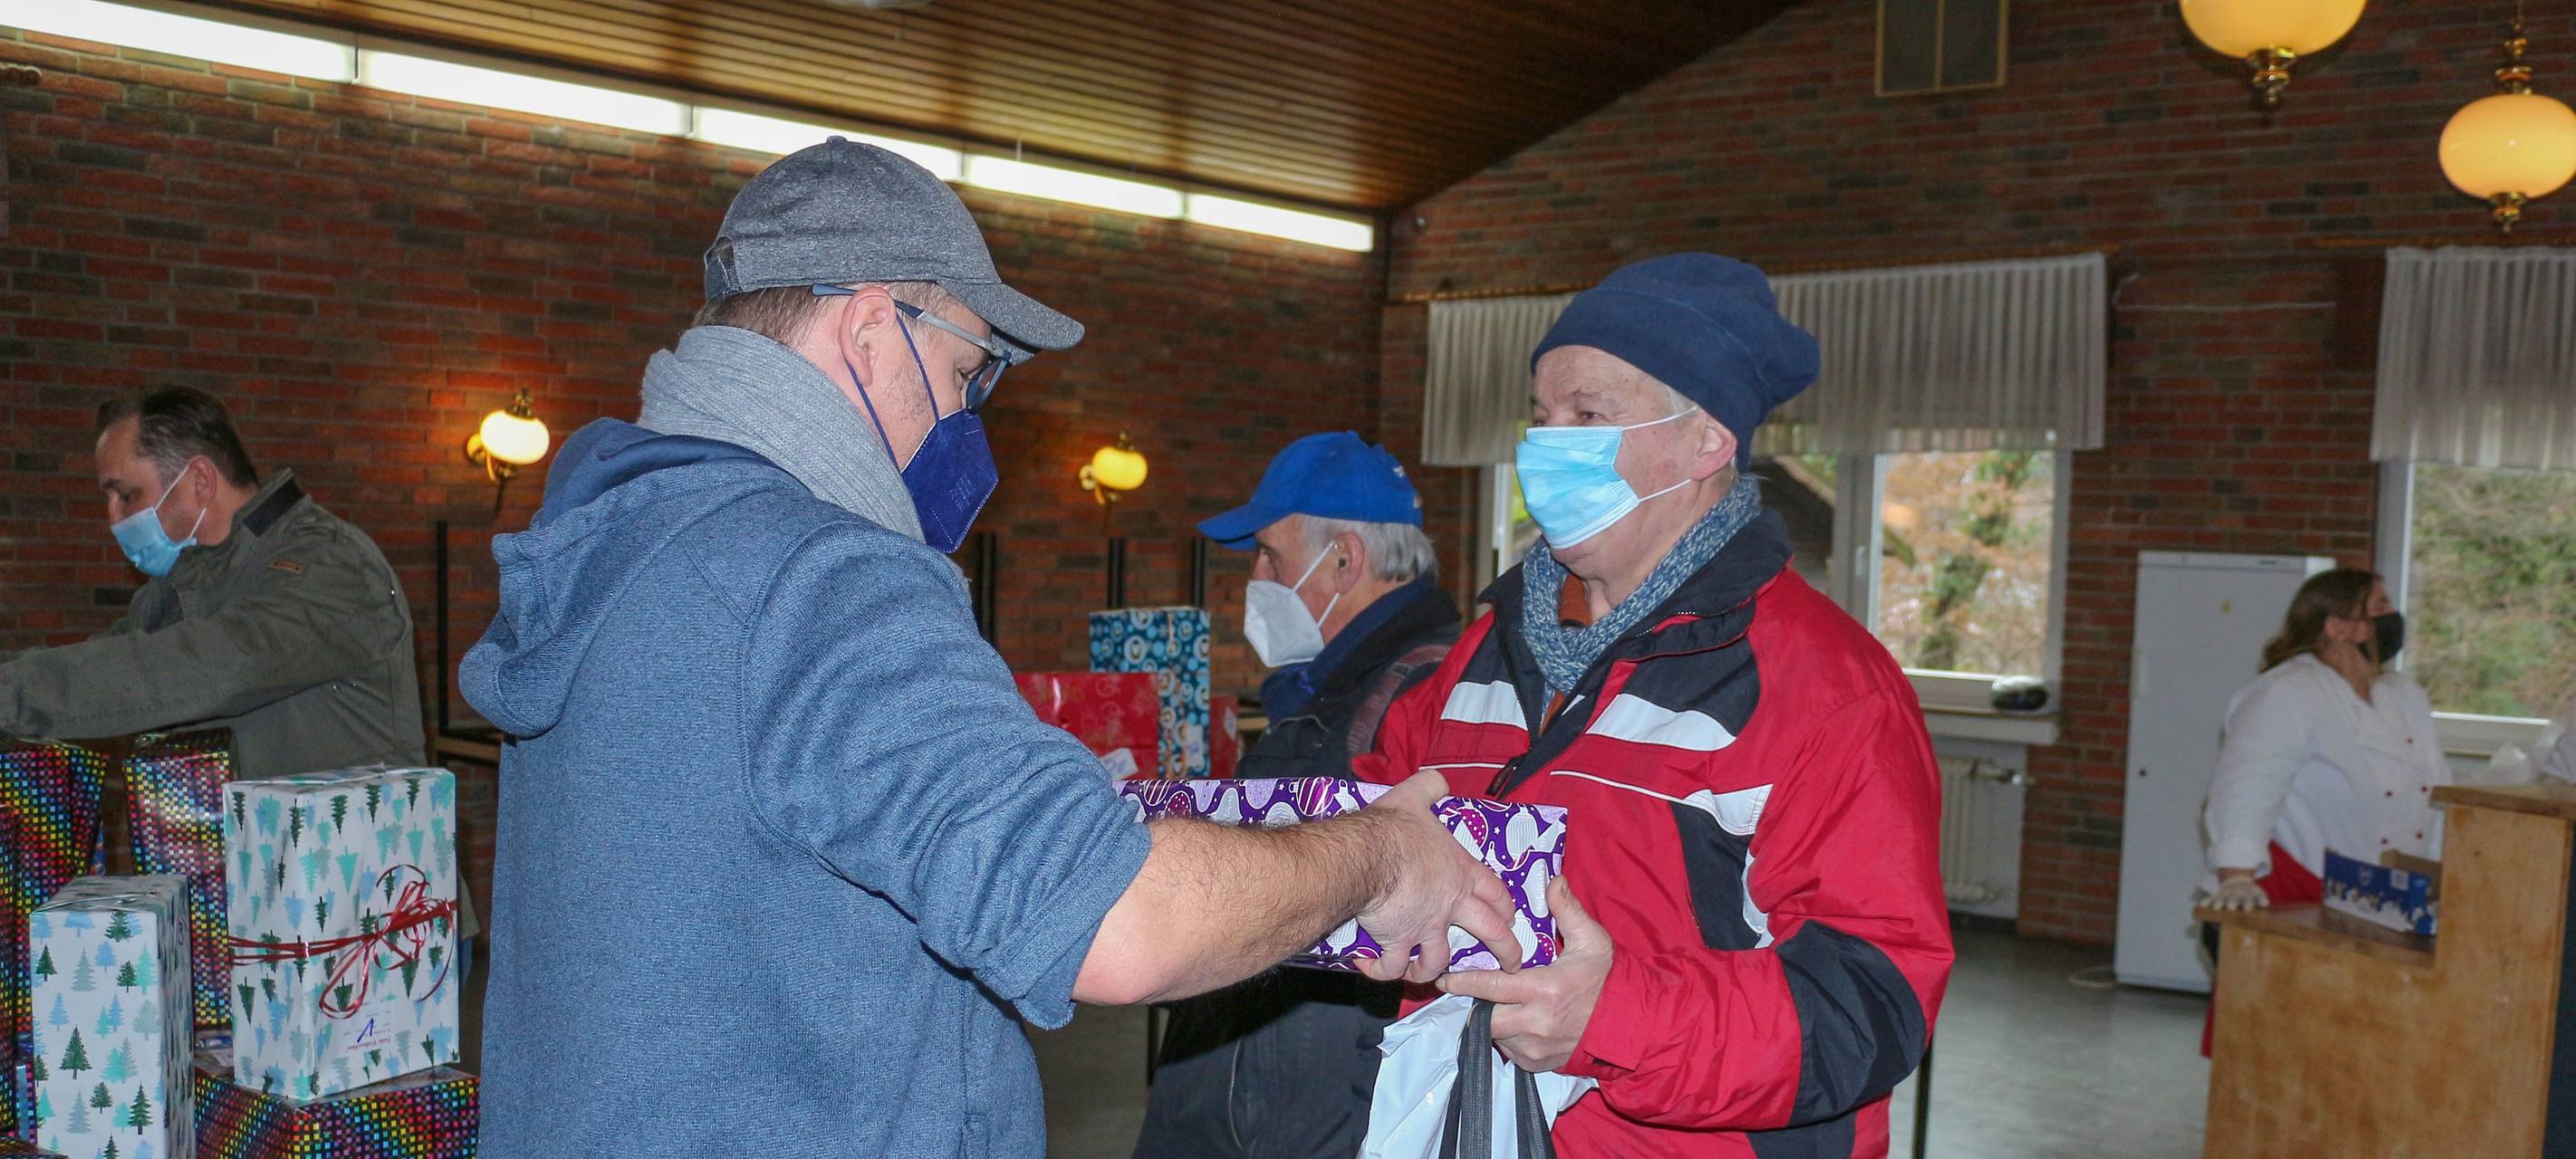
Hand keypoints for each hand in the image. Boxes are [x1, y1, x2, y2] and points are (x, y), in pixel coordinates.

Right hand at [1353, 771, 1521, 984]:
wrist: (1367, 856)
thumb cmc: (1394, 829)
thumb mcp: (1416, 796)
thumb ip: (1431, 788)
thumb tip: (1438, 781)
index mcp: (1460, 872)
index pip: (1495, 892)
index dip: (1506, 906)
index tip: (1512, 918)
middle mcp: (1450, 904)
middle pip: (1491, 934)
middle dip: (1505, 952)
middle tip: (1511, 967)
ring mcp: (1425, 927)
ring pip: (1439, 960)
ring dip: (1432, 970)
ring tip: (1423, 973)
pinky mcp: (1397, 942)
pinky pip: (1392, 965)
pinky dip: (1382, 970)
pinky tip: (1372, 967)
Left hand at [1436, 876, 1611, 1071]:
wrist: (1631, 1022)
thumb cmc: (1608, 979)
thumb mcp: (1593, 941)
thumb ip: (1568, 910)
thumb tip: (1553, 880)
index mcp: (1544, 990)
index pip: (1491, 986)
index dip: (1464, 983)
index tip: (1445, 979)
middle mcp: (1536, 1023)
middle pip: (1485, 1019)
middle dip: (1476, 1005)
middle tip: (1473, 992)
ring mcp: (1537, 1048)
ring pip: (1496, 1037)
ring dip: (1493, 1022)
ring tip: (1502, 1005)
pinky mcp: (1539, 1064)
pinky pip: (1510, 1052)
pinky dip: (1509, 1039)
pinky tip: (1520, 1023)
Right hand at [2209, 875, 2268, 910]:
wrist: (2236, 882)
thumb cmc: (2250, 893)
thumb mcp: (2258, 893)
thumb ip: (2261, 899)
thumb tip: (2265, 903)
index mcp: (2247, 894)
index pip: (2249, 898)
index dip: (2248, 903)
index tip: (2248, 908)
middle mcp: (2236, 893)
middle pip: (2234, 898)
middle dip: (2232, 902)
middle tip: (2231, 907)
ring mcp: (2226, 894)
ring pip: (2221, 898)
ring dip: (2219, 902)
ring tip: (2216, 907)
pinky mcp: (2217, 895)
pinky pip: (2211, 898)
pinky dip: (2207, 901)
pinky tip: (2202, 905)